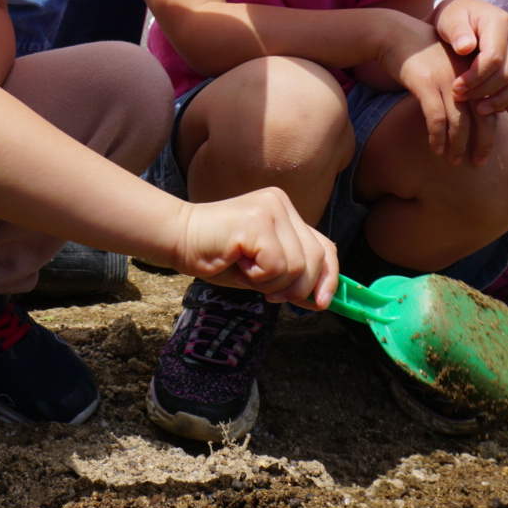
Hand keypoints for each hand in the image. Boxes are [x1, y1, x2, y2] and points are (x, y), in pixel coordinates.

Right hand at [169, 187, 338, 306]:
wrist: (177, 238)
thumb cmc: (217, 256)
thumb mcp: (263, 270)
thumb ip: (291, 276)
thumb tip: (320, 300)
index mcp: (286, 212)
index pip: (324, 246)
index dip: (330, 277)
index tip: (322, 302)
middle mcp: (282, 204)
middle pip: (316, 258)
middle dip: (298, 288)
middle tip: (269, 294)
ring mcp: (271, 209)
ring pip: (297, 266)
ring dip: (271, 282)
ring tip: (246, 270)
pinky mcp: (257, 221)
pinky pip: (276, 265)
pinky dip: (258, 276)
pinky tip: (238, 263)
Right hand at [384, 15, 500, 165]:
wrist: (395, 33)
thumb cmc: (423, 52)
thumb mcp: (451, 64)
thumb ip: (466, 84)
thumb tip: (475, 113)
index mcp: (477, 72)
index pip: (496, 105)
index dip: (497, 130)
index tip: (491, 149)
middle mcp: (467, 77)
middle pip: (484, 117)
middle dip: (483, 144)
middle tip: (478, 162)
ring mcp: (447, 81)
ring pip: (460, 122)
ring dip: (458, 146)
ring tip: (454, 161)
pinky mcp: (426, 84)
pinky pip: (436, 118)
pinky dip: (437, 137)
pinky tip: (435, 148)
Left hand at [434, 0, 507, 137]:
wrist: (463, 16)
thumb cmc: (453, 17)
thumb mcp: (449, 18)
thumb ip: (456, 30)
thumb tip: (465, 47)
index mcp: (501, 22)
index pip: (494, 58)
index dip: (475, 78)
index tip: (456, 88)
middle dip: (484, 91)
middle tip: (461, 98)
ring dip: (502, 101)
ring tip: (479, 111)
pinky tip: (504, 117)